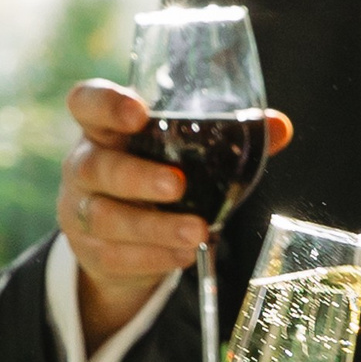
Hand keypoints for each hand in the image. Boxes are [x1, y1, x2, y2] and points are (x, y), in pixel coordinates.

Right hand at [58, 81, 294, 351]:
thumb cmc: (157, 182)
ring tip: (195, 233)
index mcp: (103, 129)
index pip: (87, 103)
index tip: (138, 113)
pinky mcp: (90, 252)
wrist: (123, 243)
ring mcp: (80, 210)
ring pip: (104, 217)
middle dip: (137, 177)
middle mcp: (83, 165)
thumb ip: (225, 139)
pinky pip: (115, 257)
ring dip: (153, 227)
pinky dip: (151, 258)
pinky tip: (181, 256)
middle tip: (178, 186)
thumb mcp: (182, 157)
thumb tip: (280, 127)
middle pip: (96, 166)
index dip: (106, 104)